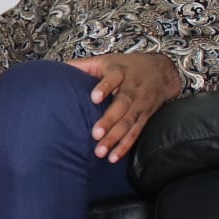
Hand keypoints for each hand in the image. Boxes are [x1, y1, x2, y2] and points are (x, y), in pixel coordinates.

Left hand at [64, 53, 181, 163]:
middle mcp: (132, 89)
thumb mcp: (105, 60)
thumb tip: (55, 68)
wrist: (163, 71)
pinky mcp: (145, 117)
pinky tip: (113, 157)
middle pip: (122, 105)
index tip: (94, 98)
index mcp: (120, 71)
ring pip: (128, 122)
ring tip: (100, 151)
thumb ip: (81, 65)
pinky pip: (135, 133)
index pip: (114, 78)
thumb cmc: (126, 66)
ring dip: (115, 138)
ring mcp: (140, 105)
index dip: (105, 87)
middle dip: (109, 120)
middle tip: (95, 134)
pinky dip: (125, 146)